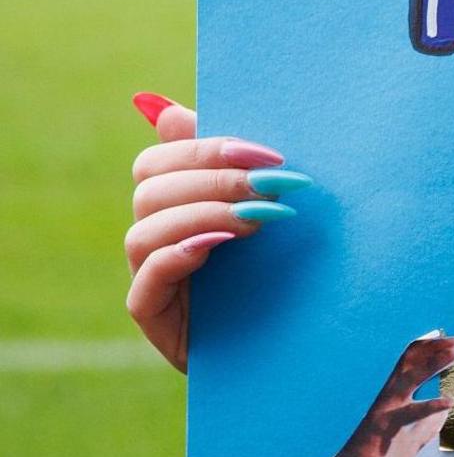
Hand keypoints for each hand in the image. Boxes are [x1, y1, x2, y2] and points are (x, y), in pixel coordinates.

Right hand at [123, 94, 313, 371]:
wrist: (305, 350)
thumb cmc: (293, 274)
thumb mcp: (274, 214)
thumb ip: (237, 165)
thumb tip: (167, 106)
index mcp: (180, 203)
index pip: (161, 160)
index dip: (205, 147)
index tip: (266, 153)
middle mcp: (159, 235)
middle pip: (151, 187)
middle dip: (212, 178)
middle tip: (271, 183)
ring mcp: (151, 277)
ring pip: (144, 230)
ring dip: (202, 214)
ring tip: (256, 218)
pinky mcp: (155, 317)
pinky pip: (148, 279)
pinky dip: (178, 255)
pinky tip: (216, 246)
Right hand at [315, 334, 453, 456]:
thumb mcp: (411, 440)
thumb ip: (427, 425)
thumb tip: (445, 414)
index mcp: (394, 399)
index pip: (413, 366)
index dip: (432, 352)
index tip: (453, 343)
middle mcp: (388, 399)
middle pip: (411, 363)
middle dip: (434, 349)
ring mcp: (384, 410)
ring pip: (409, 379)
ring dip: (433, 364)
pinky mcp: (383, 427)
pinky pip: (409, 414)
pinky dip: (430, 406)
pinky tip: (450, 401)